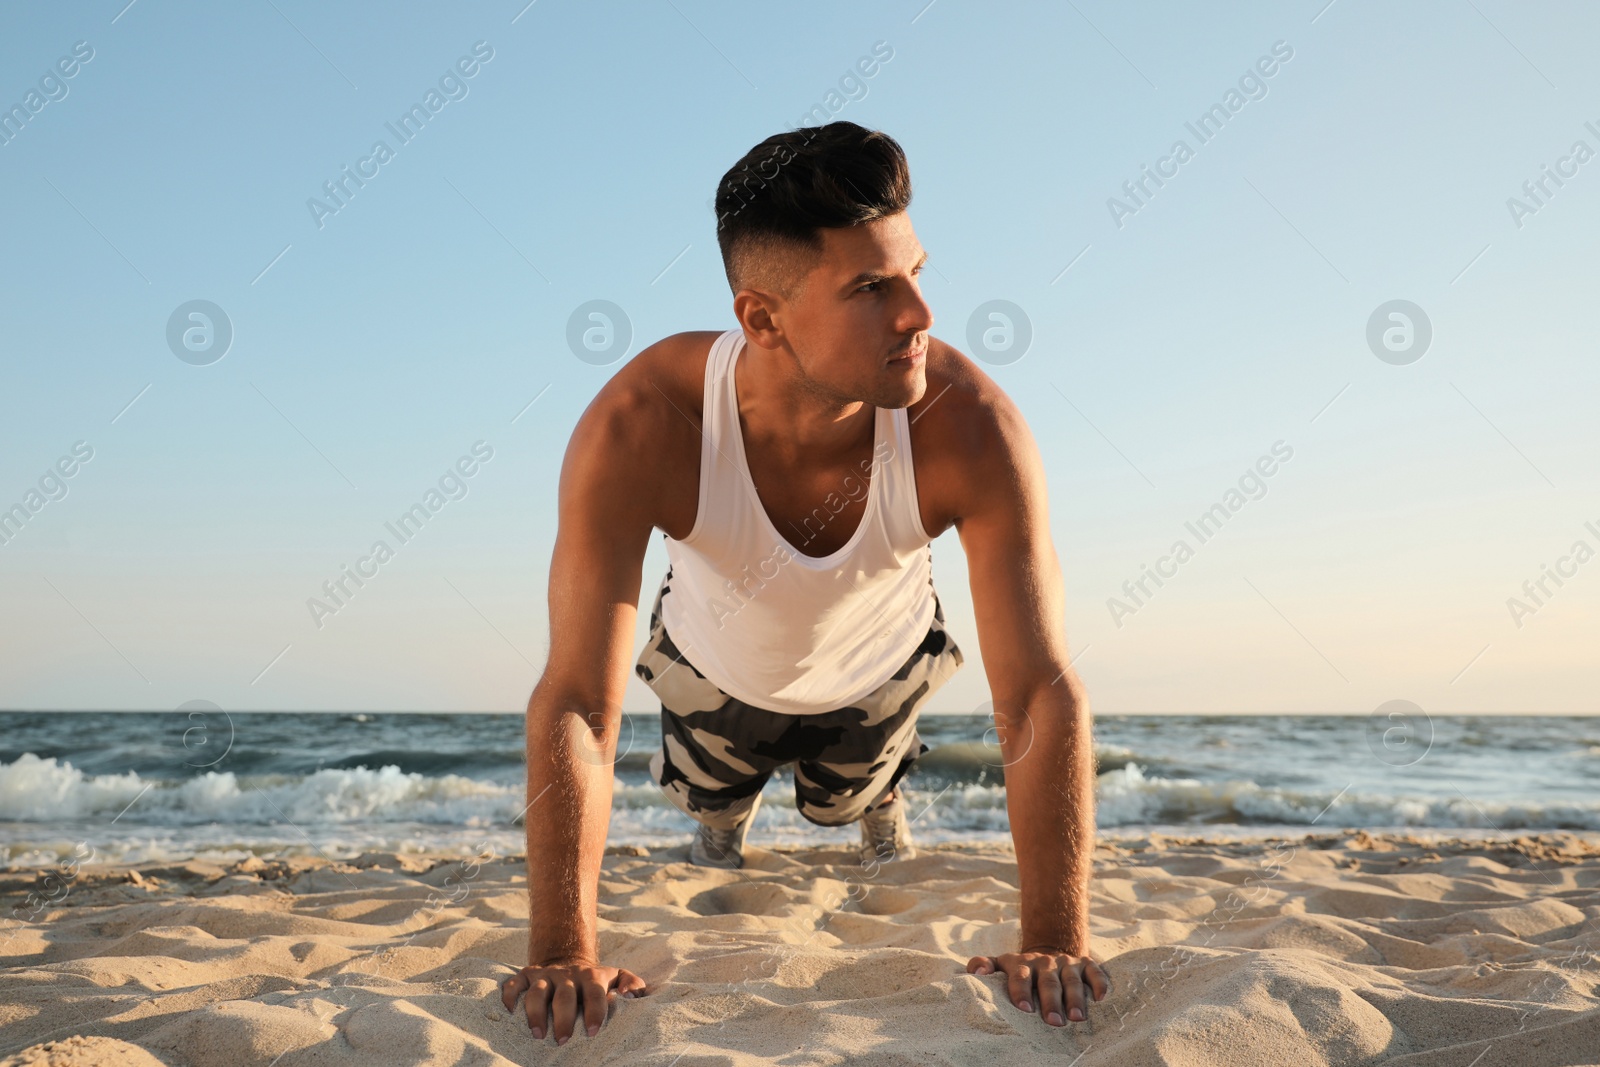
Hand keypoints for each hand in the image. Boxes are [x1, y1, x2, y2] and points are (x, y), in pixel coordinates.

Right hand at [500, 957, 647, 1042]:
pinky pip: (513, 984)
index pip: (594, 992)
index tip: (593, 1032)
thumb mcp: (617, 977)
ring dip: (535, 1013)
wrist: (568, 959)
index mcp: (591, 976)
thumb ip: (632, 984)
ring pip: (537, 992)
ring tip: (538, 1035)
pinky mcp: (526, 975)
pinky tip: (509, 1012)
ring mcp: (545, 974)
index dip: (595, 1011)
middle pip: (564, 995)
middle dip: (564, 1019)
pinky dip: (509, 996)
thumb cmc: (596, 981)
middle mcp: (566, 974)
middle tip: (564, 1041)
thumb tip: (630, 996)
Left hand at [966, 948, 1108, 1025]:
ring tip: (1077, 1018)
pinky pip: (1095, 972)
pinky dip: (1099, 984)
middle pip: (1049, 982)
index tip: (1024, 1008)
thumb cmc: (1022, 969)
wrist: (1050, 949)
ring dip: (1076, 998)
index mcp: (1023, 965)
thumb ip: (984, 964)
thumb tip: (975, 972)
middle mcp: (1046, 963)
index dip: (1021, 990)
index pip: (1020, 976)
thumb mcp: (1002, 964)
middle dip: (1051, 1001)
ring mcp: (1067, 963)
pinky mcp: (1086, 965)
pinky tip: (1101, 998)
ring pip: (1072, 980)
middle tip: (1054, 1022)